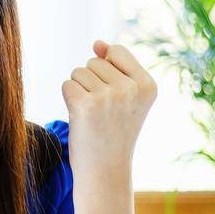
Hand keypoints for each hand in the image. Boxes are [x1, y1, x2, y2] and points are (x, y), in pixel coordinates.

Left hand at [60, 40, 156, 189]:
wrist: (105, 170)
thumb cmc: (113, 132)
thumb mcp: (124, 97)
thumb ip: (114, 66)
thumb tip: (97, 43)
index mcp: (147, 85)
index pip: (117, 52)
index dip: (106, 71)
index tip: (112, 97)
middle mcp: (131, 89)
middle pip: (94, 62)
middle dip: (91, 82)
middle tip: (101, 112)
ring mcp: (108, 96)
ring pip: (78, 72)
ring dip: (78, 90)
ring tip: (91, 115)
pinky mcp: (85, 105)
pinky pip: (67, 85)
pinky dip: (68, 99)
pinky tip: (80, 118)